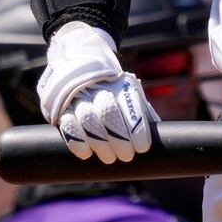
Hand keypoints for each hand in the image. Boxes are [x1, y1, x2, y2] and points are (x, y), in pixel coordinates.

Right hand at [37, 22, 155, 163]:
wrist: (79, 63)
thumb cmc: (112, 88)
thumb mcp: (129, 93)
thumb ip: (141, 112)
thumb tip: (159, 136)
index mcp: (118, 84)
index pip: (129, 106)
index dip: (136, 129)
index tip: (142, 147)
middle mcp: (97, 88)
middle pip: (108, 113)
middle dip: (119, 139)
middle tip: (126, 156)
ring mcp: (77, 96)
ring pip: (87, 121)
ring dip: (100, 144)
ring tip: (109, 158)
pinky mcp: (61, 106)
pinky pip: (68, 126)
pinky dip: (78, 142)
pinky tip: (87, 153)